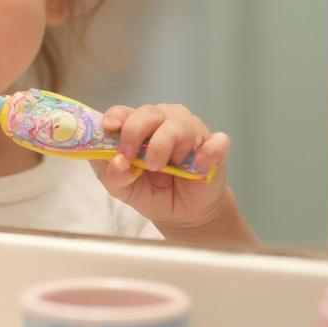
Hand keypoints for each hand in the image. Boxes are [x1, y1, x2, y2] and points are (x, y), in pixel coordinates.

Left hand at [92, 103, 232, 230]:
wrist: (183, 214)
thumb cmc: (151, 192)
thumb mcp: (123, 189)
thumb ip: (114, 176)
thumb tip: (118, 162)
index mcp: (138, 127)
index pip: (124, 112)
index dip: (116, 117)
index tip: (110, 127)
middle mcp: (164, 121)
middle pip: (149, 112)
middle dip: (136, 133)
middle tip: (135, 158)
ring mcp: (191, 132)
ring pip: (179, 125)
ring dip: (165, 147)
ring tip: (163, 168)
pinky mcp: (214, 148)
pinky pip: (217, 142)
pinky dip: (209, 152)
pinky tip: (200, 165)